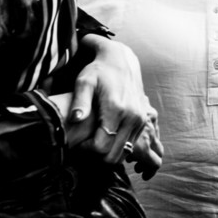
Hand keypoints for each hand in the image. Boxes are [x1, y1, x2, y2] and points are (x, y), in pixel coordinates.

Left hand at [68, 35, 162, 173]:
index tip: (79, 142)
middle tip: (85, 145)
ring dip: (108, 154)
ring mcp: (140, 120)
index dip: (86, 150)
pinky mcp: (143, 121)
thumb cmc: (98, 72)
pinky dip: (118, 148)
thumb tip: (75, 119)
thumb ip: (80, 101)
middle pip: (114, 155)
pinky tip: (106, 138)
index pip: (101, 146)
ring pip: (124, 153)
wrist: (121, 62)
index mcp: (117, 109)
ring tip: (94, 142)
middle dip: (97, 156)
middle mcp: (132, 117)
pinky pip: (130, 146)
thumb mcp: (84, 82)